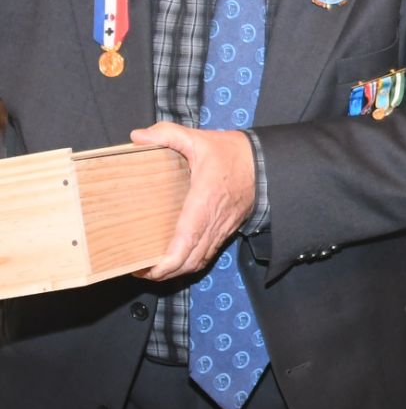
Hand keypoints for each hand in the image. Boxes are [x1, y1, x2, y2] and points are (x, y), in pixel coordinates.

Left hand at [130, 122, 255, 280]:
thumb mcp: (199, 138)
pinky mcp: (226, 230)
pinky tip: (177, 259)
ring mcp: (222, 229)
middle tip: (139, 270)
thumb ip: (167, 134)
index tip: (145, 268)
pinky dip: (190, 263)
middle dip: (164, 274)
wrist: (265, 162)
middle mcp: (214, 222)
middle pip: (189, 262)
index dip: (166, 263)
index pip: (186, 244)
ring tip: (154, 268)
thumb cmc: (232, 153)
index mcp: (204, 203)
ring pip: (198, 262)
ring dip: (176, 271)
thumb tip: (137, 137)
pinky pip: (207, 255)